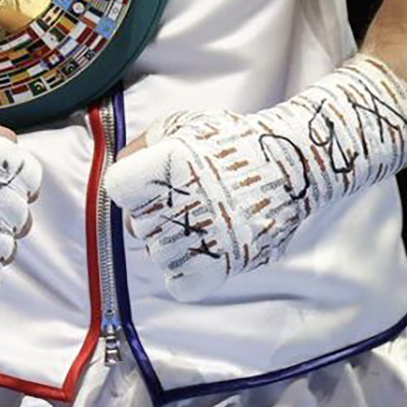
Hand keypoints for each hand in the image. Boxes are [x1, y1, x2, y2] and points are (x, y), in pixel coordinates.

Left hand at [103, 55, 406, 301]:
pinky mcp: (222, 265)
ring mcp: (201, 237)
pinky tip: (198, 248)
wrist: (289, 163)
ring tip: (197, 219)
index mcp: (165, 165)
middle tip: (182, 198)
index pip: (117, 188)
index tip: (149, 179)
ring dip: (169, 240)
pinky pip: (180, 282)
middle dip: (152, 212)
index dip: (130, 183)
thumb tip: (120, 167)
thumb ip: (142, 144)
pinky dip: (183, 271)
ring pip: (157, 253)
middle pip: (136, 223)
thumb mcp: (181, 124)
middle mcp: (179, 203)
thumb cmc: (230, 139)